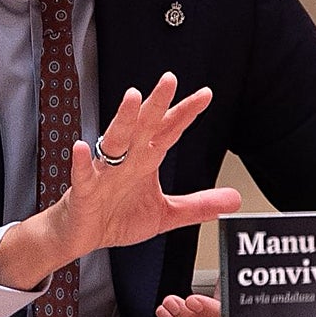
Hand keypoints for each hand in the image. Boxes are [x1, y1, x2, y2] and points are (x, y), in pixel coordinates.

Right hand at [0, 72, 240, 289]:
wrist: (82, 236)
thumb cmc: (116, 216)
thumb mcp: (165, 214)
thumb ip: (197, 205)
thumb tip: (233, 200)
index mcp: (145, 160)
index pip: (168, 131)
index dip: (185, 113)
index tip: (205, 94)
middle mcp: (126, 159)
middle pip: (143, 125)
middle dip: (156, 103)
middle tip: (170, 80)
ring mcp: (104, 172)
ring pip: (114, 140)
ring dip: (123, 119)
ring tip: (132, 98)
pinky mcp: (84, 190)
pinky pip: (83, 173)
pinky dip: (82, 161)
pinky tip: (82, 146)